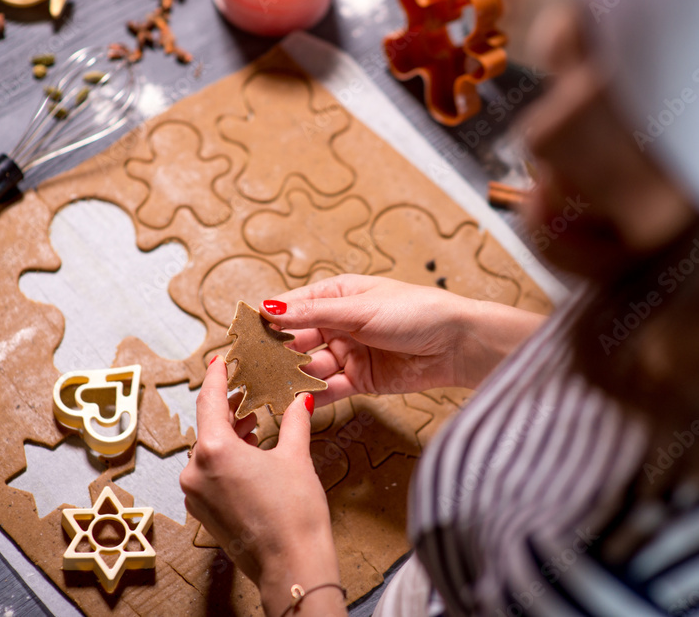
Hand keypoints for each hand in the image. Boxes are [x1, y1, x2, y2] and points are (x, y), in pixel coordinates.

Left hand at [180, 358, 344, 616]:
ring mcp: (196, 494)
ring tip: (253, 423)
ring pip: (208, 452)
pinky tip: (249, 455)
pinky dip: (226, 459)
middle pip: (208, 427)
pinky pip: (209, 474)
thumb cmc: (294, 513)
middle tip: (247, 392)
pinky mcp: (204, 511)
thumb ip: (294, 422)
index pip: (209, 401)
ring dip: (229, 435)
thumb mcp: (296, 457)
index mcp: (214, 450)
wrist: (292, 564)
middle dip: (228, 409)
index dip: (216, 377)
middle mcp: (196, 471)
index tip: (218, 361)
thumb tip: (300, 401)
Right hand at [260, 274, 546, 403]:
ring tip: (270, 391)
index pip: (292, 308)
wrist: (458, 344)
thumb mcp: (360, 308)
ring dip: (292, 378)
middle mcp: (339, 324)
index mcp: (338, 296)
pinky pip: (330, 389)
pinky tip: (297, 402)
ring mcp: (349, 353)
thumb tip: (269, 308)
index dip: (267, 322)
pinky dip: (314, 396)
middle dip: (275, 356)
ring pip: (310, 367)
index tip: (241, 337)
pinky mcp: (361, 381)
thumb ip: (312, 314)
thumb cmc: (416, 312)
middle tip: (250, 371)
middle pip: (297, 341)